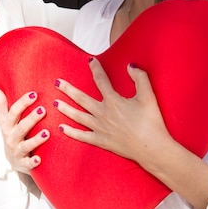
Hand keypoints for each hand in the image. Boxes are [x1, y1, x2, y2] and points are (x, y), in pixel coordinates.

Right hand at [0, 86, 49, 172]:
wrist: (13, 160)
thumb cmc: (11, 134)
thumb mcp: (5, 119)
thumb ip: (1, 103)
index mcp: (7, 125)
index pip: (13, 112)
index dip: (23, 103)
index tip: (34, 94)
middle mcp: (11, 137)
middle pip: (20, 127)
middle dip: (31, 119)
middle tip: (43, 110)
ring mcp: (16, 150)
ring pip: (25, 145)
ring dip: (36, 139)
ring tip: (46, 133)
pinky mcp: (22, 163)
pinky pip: (27, 164)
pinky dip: (32, 162)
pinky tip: (39, 159)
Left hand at [53, 58, 172, 164]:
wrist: (153, 148)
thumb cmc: (152, 122)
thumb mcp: (148, 96)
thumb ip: (140, 77)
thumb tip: (130, 66)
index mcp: (113, 101)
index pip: (101, 81)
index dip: (96, 69)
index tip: (91, 60)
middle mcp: (103, 113)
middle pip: (81, 99)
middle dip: (68, 89)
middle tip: (57, 82)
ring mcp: (100, 128)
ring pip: (78, 116)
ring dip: (65, 109)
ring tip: (54, 103)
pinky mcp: (102, 141)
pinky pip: (82, 136)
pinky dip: (71, 132)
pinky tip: (61, 128)